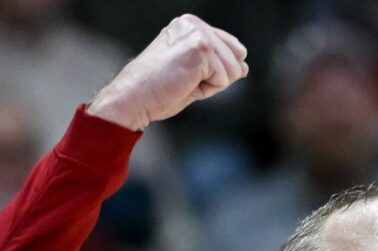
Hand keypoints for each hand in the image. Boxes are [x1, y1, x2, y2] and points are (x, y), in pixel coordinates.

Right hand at [87, 15, 247, 132]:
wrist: (132, 98)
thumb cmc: (155, 91)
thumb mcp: (191, 73)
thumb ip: (217, 66)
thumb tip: (245, 67)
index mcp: (189, 25)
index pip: (228, 46)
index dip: (217, 71)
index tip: (186, 77)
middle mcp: (194, 24)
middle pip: (235, 57)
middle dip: (215, 78)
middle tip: (183, 82)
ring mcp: (198, 34)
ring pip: (232, 69)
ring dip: (211, 85)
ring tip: (182, 83)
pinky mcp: (201, 48)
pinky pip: (224, 78)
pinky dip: (207, 90)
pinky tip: (185, 85)